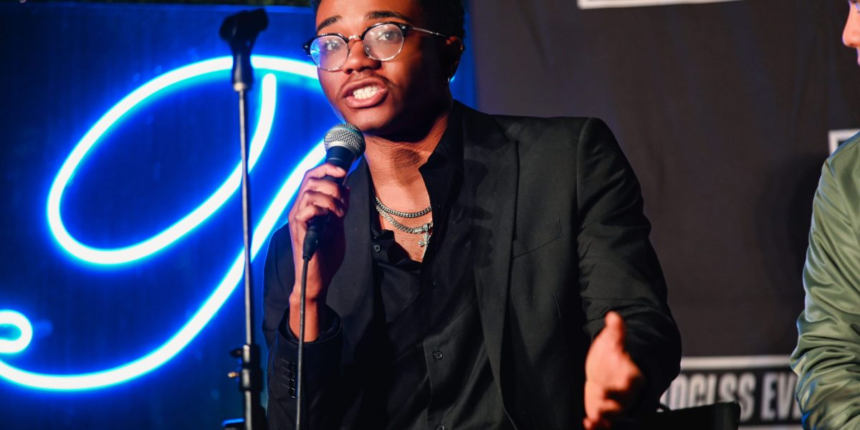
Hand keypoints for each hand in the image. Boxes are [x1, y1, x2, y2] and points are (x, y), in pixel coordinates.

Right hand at [287, 163, 348, 339]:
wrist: (319, 279)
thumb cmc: (326, 256)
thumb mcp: (338, 226)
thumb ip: (340, 207)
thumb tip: (345, 188)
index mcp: (308, 206)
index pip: (312, 177)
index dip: (326, 169)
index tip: (343, 172)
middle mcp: (299, 209)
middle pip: (309, 178)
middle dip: (331, 182)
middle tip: (343, 199)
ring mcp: (297, 219)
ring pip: (309, 191)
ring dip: (330, 198)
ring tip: (339, 213)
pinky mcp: (299, 229)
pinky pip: (306, 208)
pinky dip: (322, 208)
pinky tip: (331, 218)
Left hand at [583, 312, 644, 429]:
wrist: (609, 371)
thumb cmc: (612, 357)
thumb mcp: (612, 342)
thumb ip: (615, 331)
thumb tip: (613, 315)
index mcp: (632, 375)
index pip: (631, 380)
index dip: (623, 383)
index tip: (613, 385)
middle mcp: (627, 394)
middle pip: (624, 402)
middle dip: (613, 405)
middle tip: (600, 405)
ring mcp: (618, 406)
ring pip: (615, 416)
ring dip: (605, 419)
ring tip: (593, 419)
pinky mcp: (606, 414)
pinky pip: (604, 423)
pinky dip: (596, 425)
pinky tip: (587, 423)